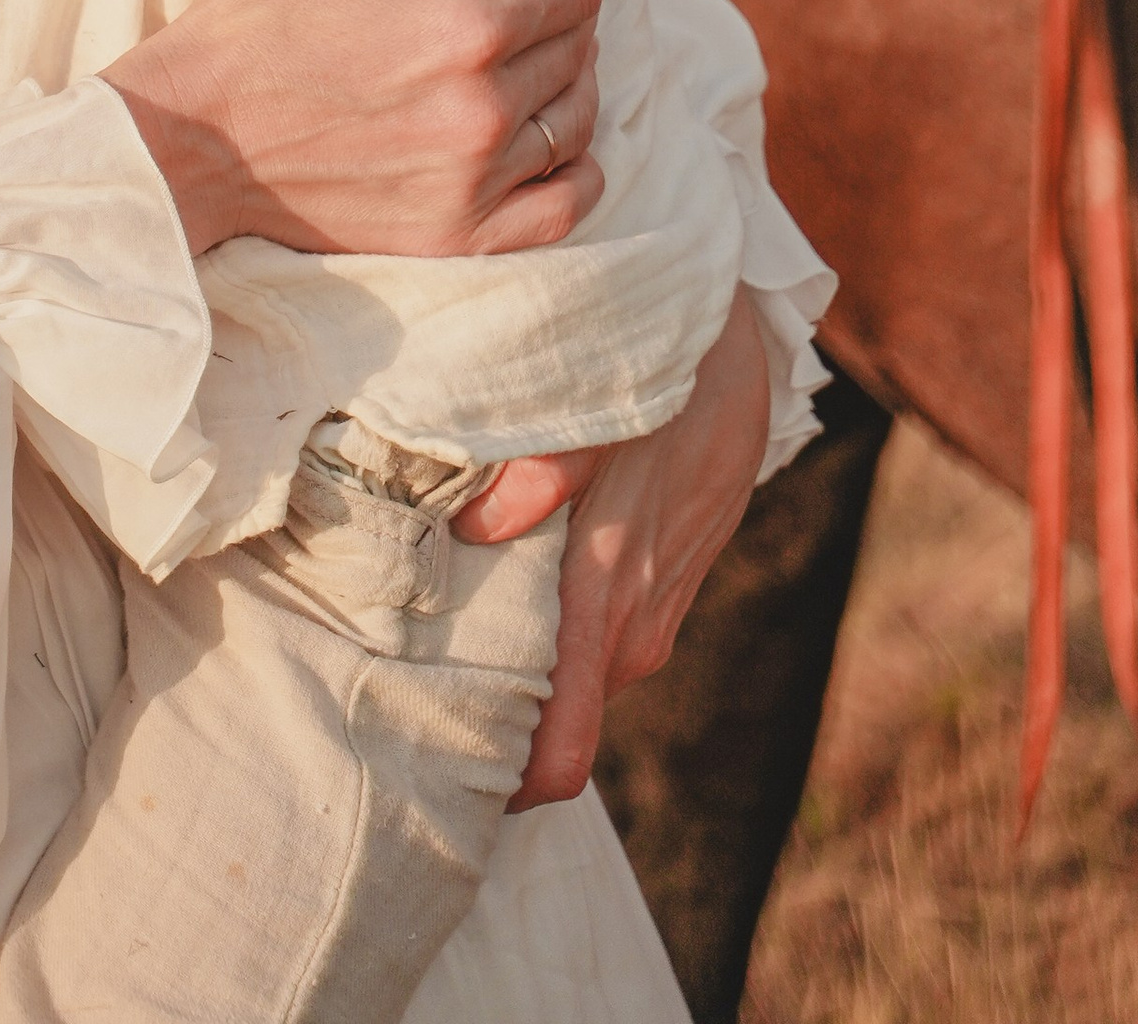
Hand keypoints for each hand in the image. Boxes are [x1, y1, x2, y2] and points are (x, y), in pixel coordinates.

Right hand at [102, 0, 610, 260]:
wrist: (193, 134)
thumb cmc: (260, 14)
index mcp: (464, 26)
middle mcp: (483, 109)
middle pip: (577, 48)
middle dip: (577, 6)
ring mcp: (474, 181)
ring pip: (576, 120)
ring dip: (580, 77)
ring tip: (557, 52)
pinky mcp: (457, 234)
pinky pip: (561, 208)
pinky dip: (580, 171)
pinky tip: (562, 141)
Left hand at [454, 285, 772, 810]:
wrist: (739, 355)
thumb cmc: (659, 379)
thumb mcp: (600, 406)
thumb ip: (543, 470)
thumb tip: (478, 528)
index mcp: (608, 598)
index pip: (562, 753)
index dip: (502, 782)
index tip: (430, 768)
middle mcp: (634, 628)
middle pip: (553, 724)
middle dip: (485, 717)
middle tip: (397, 683)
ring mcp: (651, 615)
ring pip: (573, 679)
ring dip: (517, 667)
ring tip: (432, 628)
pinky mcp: (659, 590)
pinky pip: (594, 642)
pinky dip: (548, 629)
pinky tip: (499, 577)